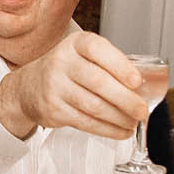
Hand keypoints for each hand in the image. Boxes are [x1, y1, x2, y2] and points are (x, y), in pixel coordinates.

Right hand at [0, 31, 147, 140]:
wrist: (29, 86)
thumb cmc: (67, 70)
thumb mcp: (84, 56)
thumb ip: (110, 66)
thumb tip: (145, 89)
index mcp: (76, 43)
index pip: (98, 50)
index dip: (120, 66)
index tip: (137, 81)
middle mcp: (62, 61)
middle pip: (98, 82)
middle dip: (125, 100)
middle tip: (142, 110)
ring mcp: (54, 86)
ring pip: (93, 106)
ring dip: (119, 118)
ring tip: (133, 122)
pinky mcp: (53, 109)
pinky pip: (85, 122)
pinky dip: (107, 129)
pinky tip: (120, 130)